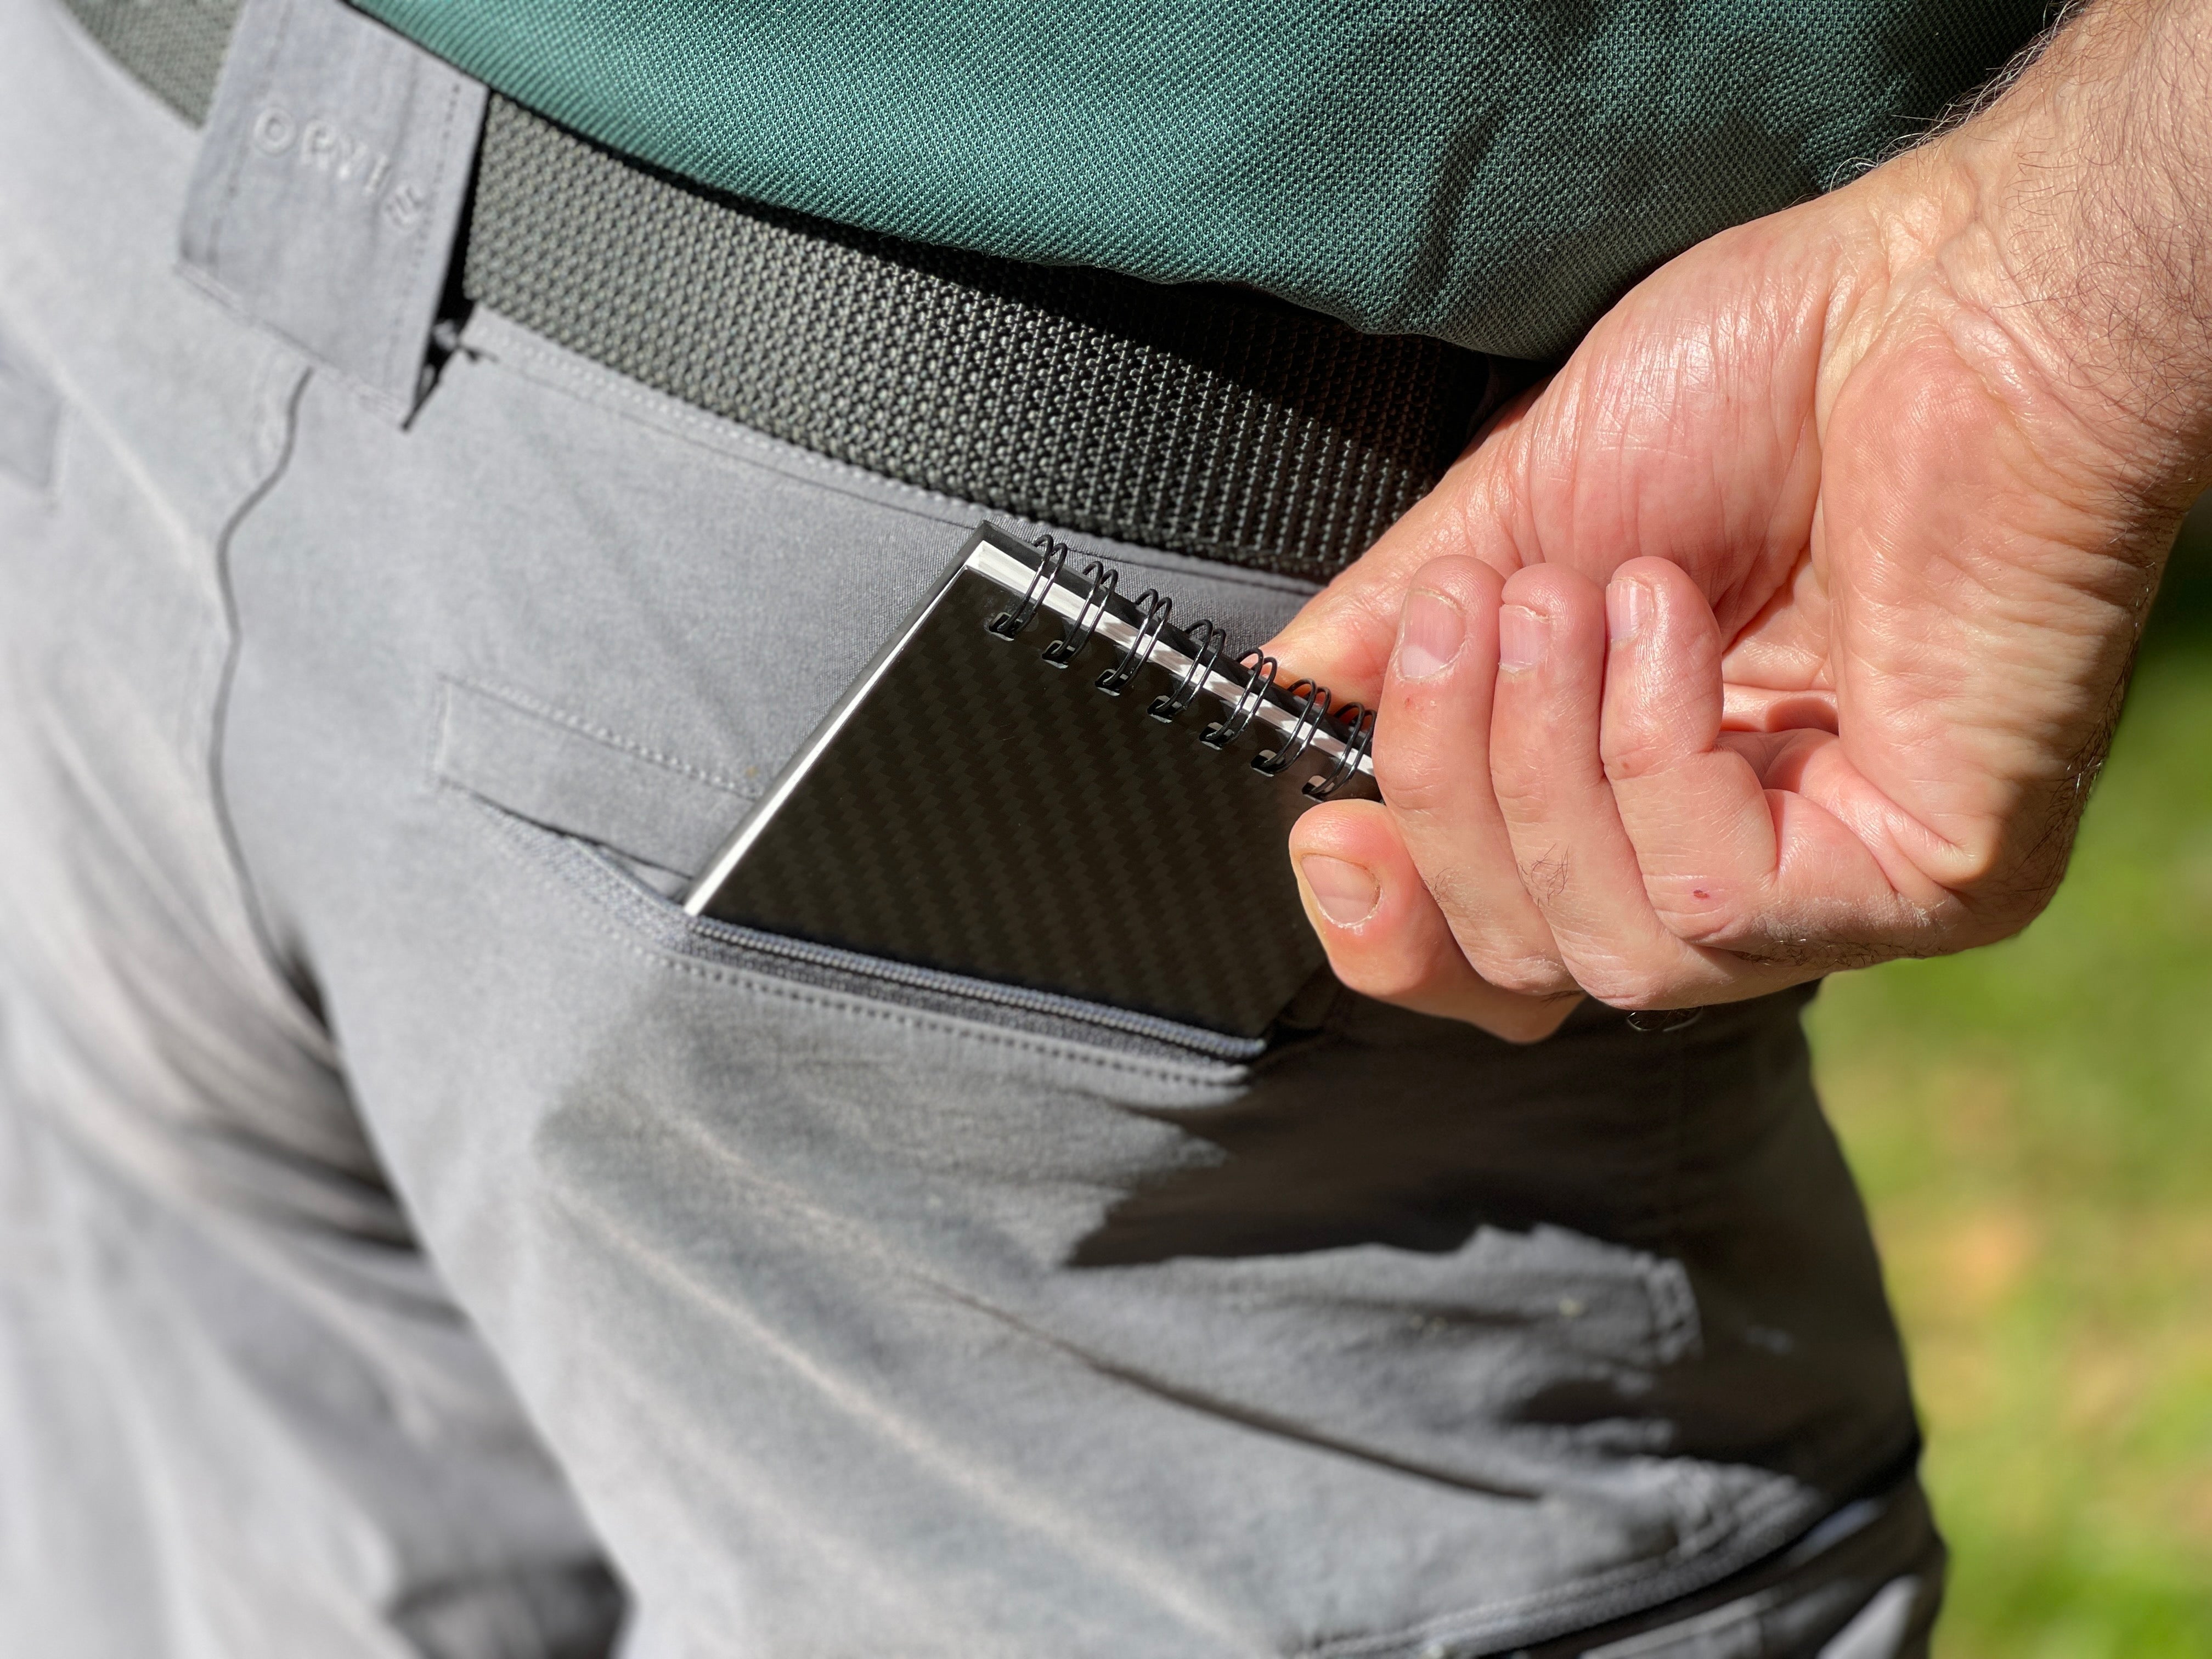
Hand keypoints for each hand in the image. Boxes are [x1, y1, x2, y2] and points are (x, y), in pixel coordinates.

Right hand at [1272, 0, 2209, 1037]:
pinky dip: (1648, 753)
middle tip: (1463, 618)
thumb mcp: (1516, 518)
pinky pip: (1713, 907)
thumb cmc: (1759, 376)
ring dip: (1538, 760)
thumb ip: (1399, 637)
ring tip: (1566, 594)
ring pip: (1606, 953)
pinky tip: (1671, 619)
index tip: (1330, 828)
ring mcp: (1846, 889)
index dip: (1394, 924)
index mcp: (1656, 795)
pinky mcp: (1931, 877)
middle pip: (1524, 966)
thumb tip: (1290, 704)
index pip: (1502, 953)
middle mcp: (1755, 868)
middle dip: (1448, 791)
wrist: (1942, 290)